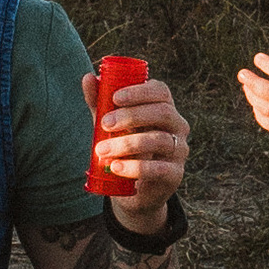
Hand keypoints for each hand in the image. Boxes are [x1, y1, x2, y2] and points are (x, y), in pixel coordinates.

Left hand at [94, 73, 189, 230]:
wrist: (132, 190)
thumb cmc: (123, 149)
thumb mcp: (110, 126)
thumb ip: (101, 103)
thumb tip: (88, 77)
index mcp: (164, 108)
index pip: (161, 91)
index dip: (140, 91)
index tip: (115, 97)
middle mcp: (178, 126)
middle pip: (163, 112)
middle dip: (132, 115)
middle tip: (105, 124)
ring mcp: (180, 150)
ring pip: (159, 140)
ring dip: (127, 144)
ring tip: (101, 151)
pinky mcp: (175, 174)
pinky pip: (159, 168)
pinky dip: (135, 167)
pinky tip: (115, 167)